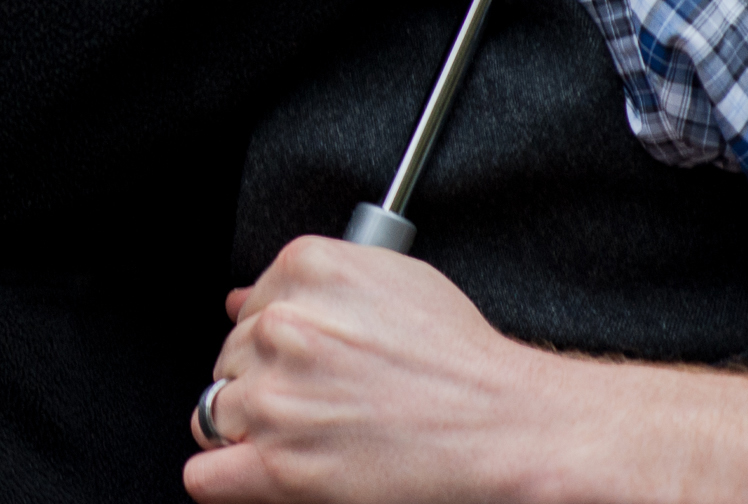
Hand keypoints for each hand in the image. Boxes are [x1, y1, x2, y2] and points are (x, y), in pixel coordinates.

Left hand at [183, 236, 747, 503]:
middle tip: (343, 419)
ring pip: (216, 411)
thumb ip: (327, 282)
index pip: (248, 303)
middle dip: (268, 390)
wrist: (539, 447)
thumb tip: (243, 298)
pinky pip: (208, 475)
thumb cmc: (492, 374)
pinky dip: (239, 487)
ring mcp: (277, 393)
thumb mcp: (406, 290)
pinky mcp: (282, 466)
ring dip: (259, 435)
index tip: (318, 370)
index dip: (278, 345)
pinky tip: (294, 488)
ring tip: (337, 449)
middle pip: (228, 360)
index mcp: (316, 265)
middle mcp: (286, 319)